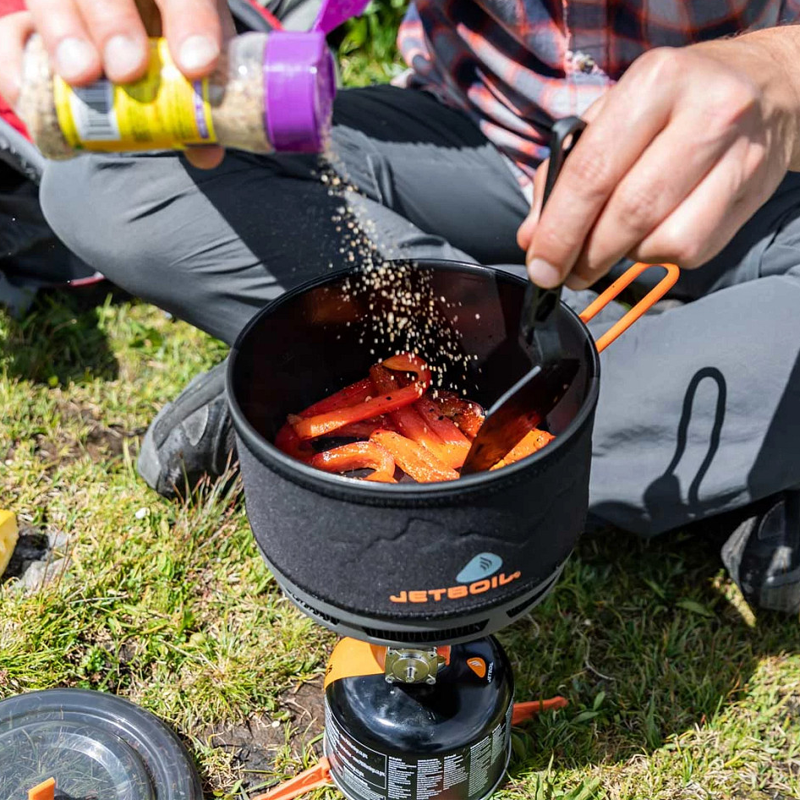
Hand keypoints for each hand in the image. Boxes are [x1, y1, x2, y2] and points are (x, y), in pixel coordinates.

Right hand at [0, 0, 234, 167]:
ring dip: (64, 33)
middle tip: (127, 71)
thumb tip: (206, 151)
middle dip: (114, 24)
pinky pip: (11, 33)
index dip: (192, 22)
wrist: (134, 30)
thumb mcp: (196, 65)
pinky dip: (14, 62)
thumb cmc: (175, 45)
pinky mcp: (32, 17)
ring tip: (81, 76)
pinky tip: (26, 94)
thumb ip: (201, 101)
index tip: (197, 67)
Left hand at [517, 35, 799, 288]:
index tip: (540, 265)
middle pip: (628, 213)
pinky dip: (658, 254)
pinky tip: (652, 234)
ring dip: (623, 257)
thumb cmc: (671, 105)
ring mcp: (738, 155)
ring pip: (661, 240)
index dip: (558, 231)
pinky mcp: (753, 193)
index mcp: (655, 83)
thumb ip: (565, 173)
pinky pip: (690, 250)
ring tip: (610, 245)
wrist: (767, 88)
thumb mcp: (612, 116)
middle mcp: (705, 113)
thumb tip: (533, 237)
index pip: (592, 173)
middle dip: (585, 256)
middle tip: (566, 272)